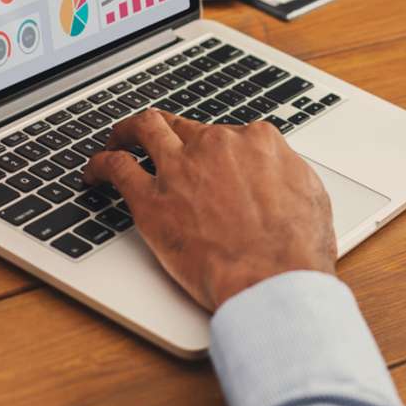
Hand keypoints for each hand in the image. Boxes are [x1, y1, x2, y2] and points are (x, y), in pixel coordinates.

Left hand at [83, 110, 336, 310]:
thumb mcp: (312, 198)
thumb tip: (281, 178)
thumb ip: (289, 176)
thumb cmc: (298, 250)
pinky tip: (92, 172)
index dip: (221, 151)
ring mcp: (181, 168)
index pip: (232, 134)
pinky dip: (99, 164)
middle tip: (160, 140)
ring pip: (145, 129)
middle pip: (187, 126)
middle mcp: (217, 145)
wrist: (274, 279)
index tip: (216, 165)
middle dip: (172, 131)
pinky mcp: (151, 200)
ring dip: (128, 130)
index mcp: (259, 141)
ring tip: (118, 137)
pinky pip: (115, 169)